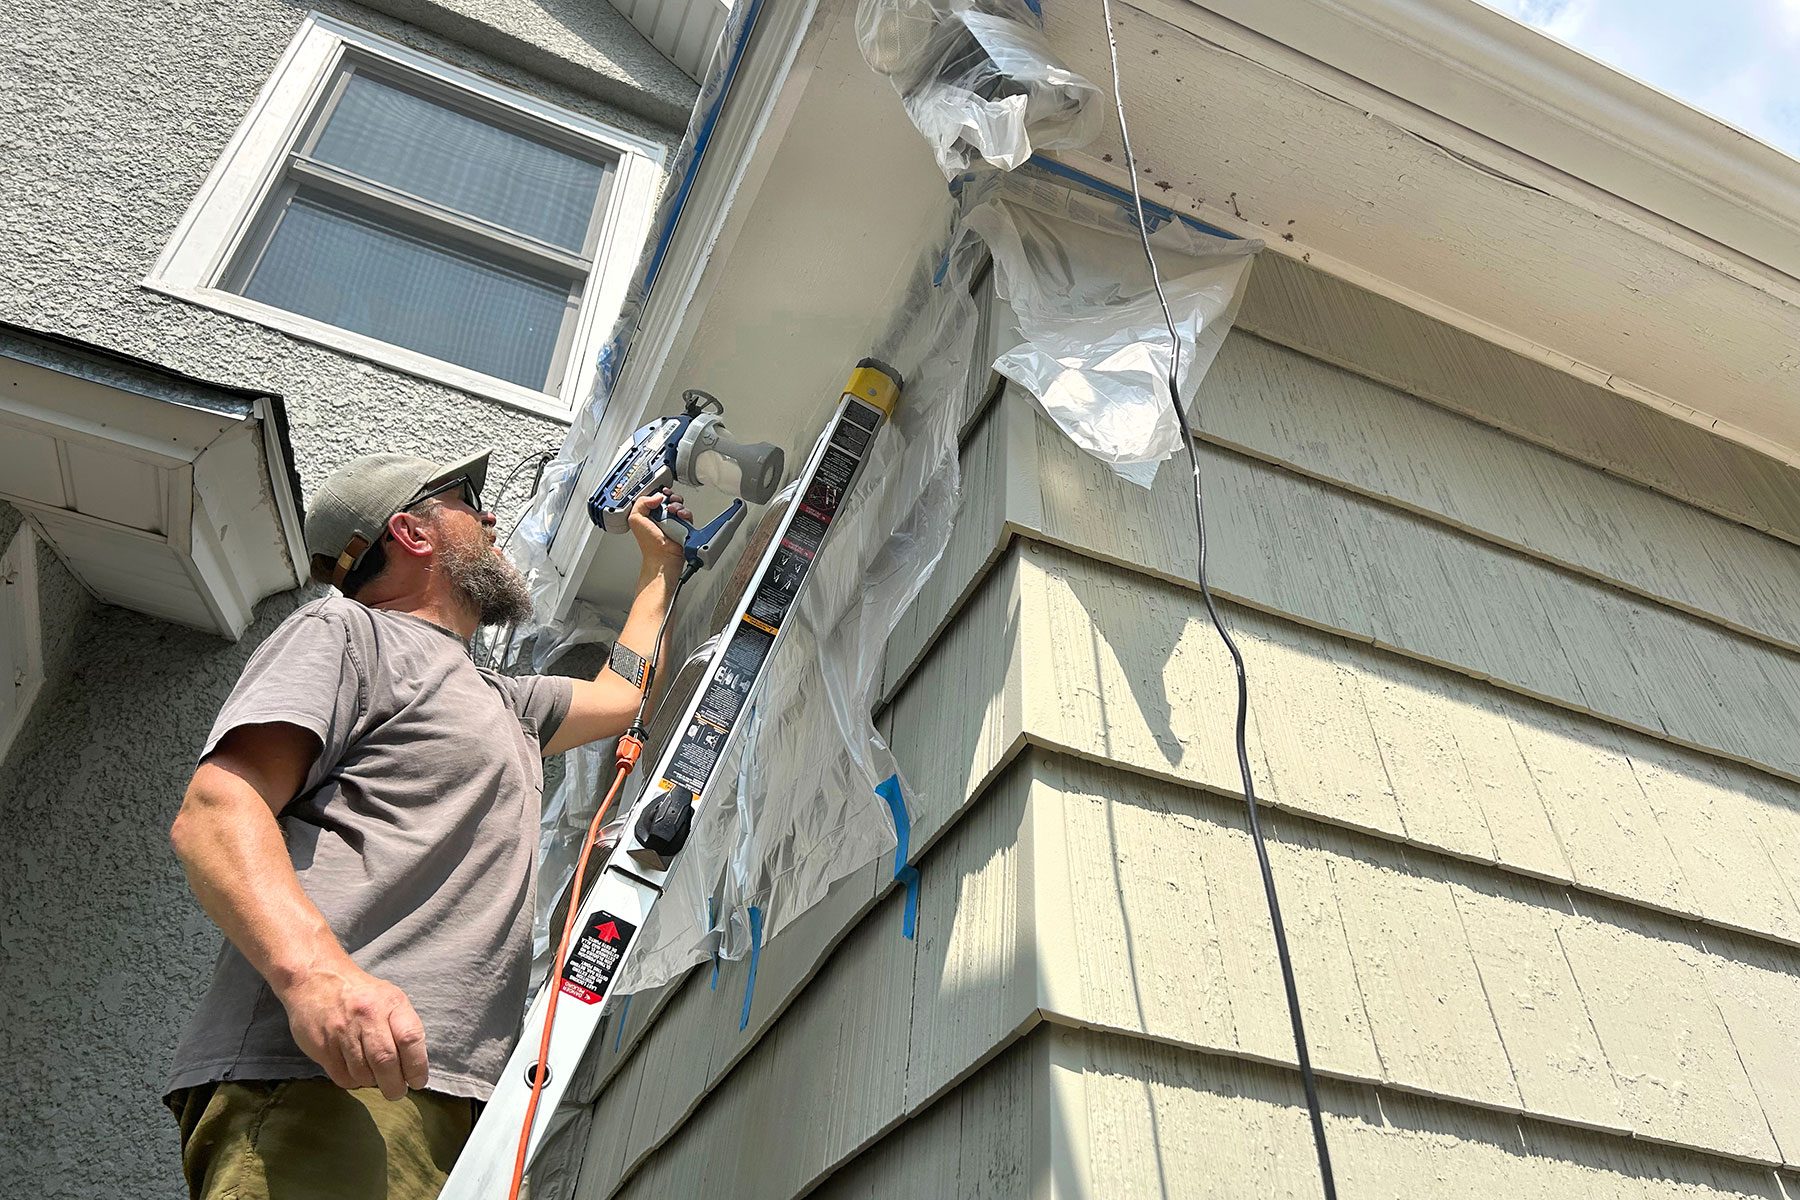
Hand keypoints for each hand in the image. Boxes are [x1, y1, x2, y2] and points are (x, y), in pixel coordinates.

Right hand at [280, 962, 428, 1100]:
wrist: (315, 980)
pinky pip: (342, 1076)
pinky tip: (355, 1073)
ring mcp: (342, 1031)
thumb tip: (414, 1066)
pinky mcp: (322, 1045)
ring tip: (375, 1079)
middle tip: (397, 1092)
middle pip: (386, 1061)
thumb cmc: (361, 995)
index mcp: (391, 1003)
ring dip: (372, 1083)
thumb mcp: (390, 999)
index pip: (410, 1038)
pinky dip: (352, 1082)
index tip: (418, 1081)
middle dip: (395, 1085)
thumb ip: (403, 1027)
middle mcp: (367, 1016)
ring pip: (363, 1073)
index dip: (417, 1066)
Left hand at [628, 489, 690, 571]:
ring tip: (673, 512)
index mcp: (649, 514)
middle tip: (668, 503)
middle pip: (669, 498)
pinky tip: (680, 516)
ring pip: (679, 505)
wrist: (663, 556)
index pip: (655, 496)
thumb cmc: (649, 544)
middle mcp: (661, 516)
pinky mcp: (684, 526)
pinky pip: (687, 514)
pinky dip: (685, 513)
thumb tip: (657, 496)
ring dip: (677, 505)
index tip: (661, 493)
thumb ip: (641, 502)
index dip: (658, 493)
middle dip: (670, 497)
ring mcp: (673, 521)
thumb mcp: (635, 518)